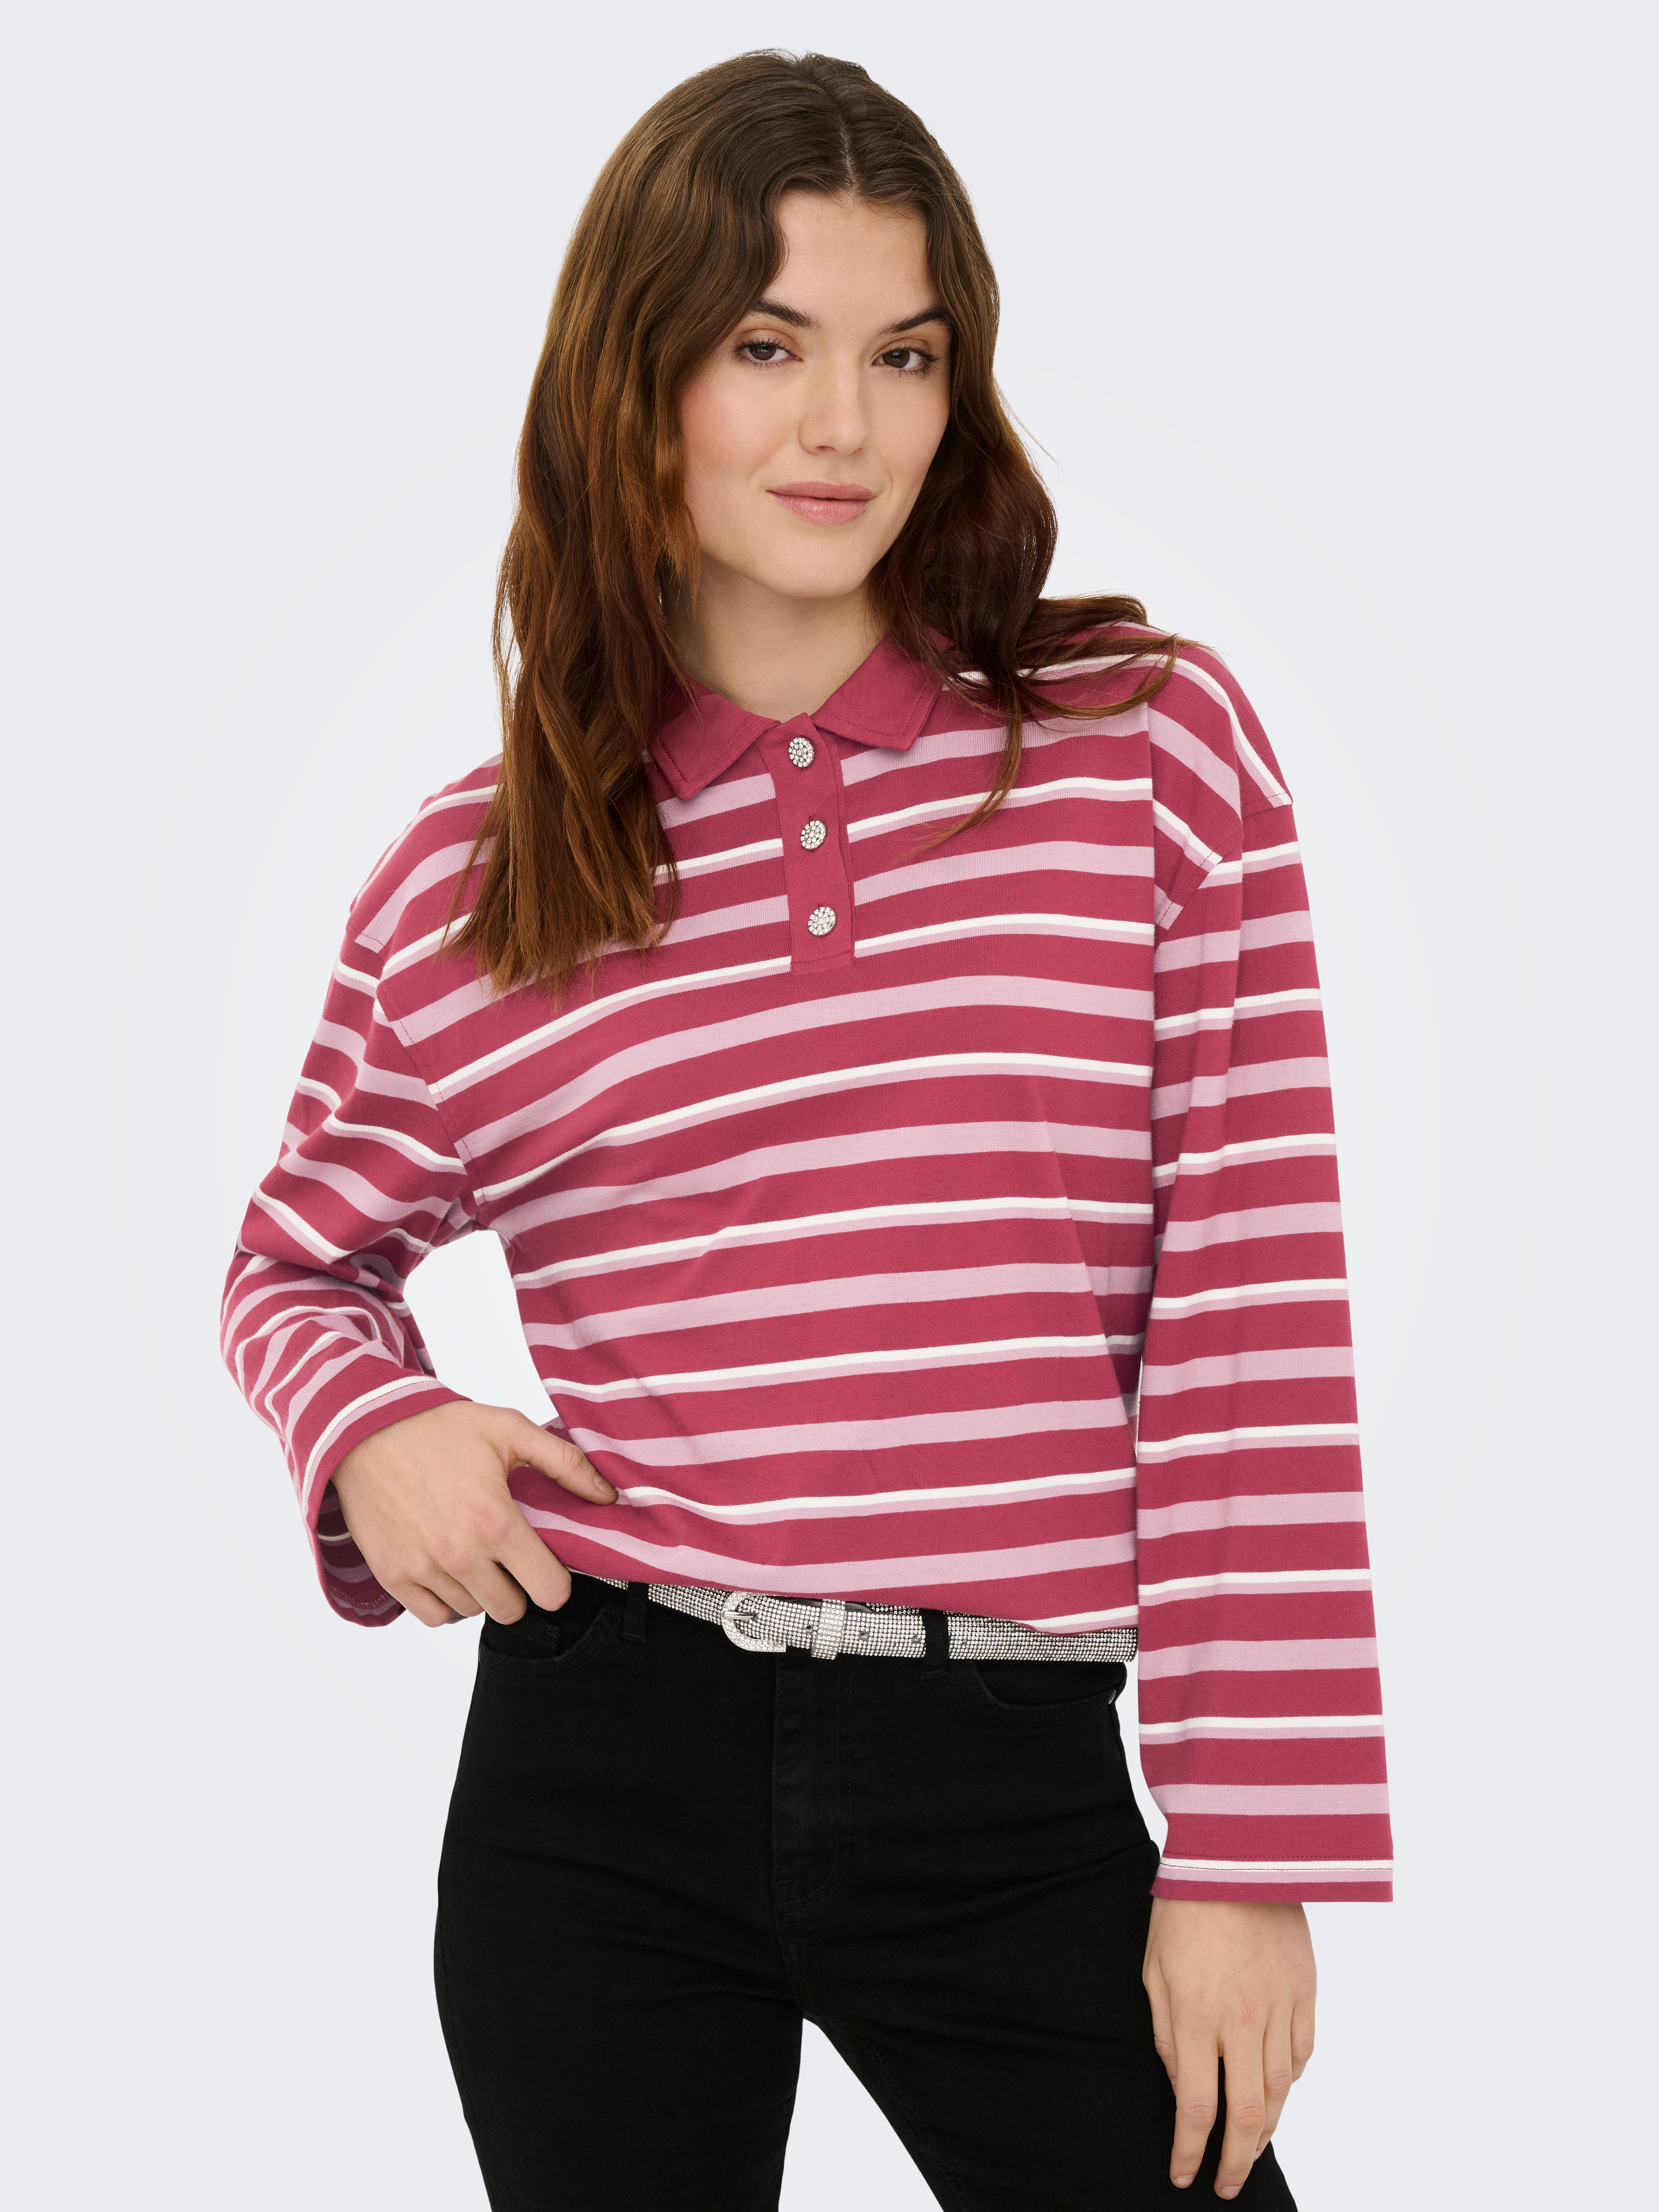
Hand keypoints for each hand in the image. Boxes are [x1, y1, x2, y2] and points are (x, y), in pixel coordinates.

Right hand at [331, 1401, 615, 1626]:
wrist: (364, 1431)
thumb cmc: (439, 1428)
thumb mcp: (509, 1429)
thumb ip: (565, 1463)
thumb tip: (608, 1495)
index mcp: (495, 1521)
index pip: (549, 1590)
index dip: (556, 1581)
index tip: (547, 1563)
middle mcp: (460, 1554)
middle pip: (513, 1610)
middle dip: (518, 1586)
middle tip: (508, 1555)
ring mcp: (423, 1569)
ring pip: (474, 1612)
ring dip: (480, 1590)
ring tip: (473, 1550)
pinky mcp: (392, 1576)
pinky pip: (435, 1617)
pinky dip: (446, 1601)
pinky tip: (447, 1568)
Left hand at [1142, 1897, 1315, 2197]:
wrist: (1237, 1853)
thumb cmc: (1184, 1908)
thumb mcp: (1153, 1968)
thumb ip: (1164, 2031)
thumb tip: (1178, 2082)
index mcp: (1196, 2015)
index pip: (1196, 2106)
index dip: (1189, 2150)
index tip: (1182, 2175)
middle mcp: (1242, 2019)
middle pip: (1248, 2114)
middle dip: (1236, 2161)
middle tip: (1226, 2185)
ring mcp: (1280, 2006)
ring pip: (1280, 2092)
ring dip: (1266, 2130)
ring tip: (1250, 2149)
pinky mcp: (1306, 1991)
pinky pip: (1302, 2054)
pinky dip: (1290, 2082)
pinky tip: (1277, 2092)